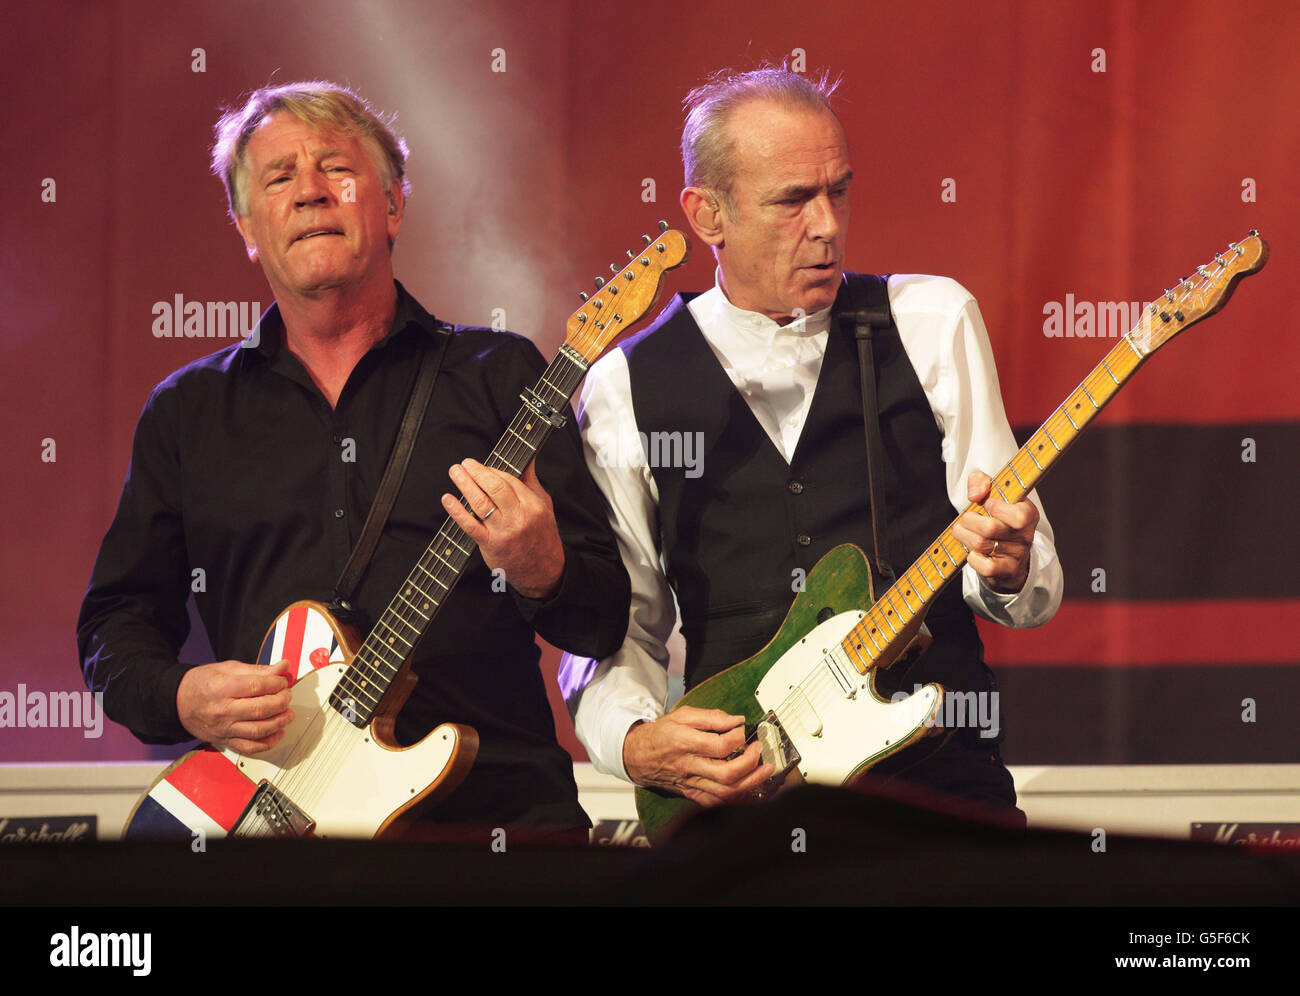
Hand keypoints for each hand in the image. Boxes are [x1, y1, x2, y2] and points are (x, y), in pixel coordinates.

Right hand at [176, 659, 295, 753]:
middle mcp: (222, 711)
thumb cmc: (202, 683)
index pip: (256, 686)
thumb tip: (282, 667)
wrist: (178, 702)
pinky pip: (249, 747)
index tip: (283, 681)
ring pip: (257, 731)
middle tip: (287, 696)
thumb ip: (257, 670)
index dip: (276, 683)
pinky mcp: (225, 741)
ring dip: (279, 723)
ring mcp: (224, 729)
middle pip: (260, 709)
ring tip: (287, 714)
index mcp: (222, 688)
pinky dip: (268, 743)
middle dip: (281, 702)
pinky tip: (277, 733)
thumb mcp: (227, 668)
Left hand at [443, 457, 564, 598]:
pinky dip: (457, 511)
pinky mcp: (490, 545)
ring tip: (455, 472)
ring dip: (465, 484)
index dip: (491, 470)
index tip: (481, 466)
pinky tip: (448, 499)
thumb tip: (527, 458)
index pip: (508, 480)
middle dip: (477, 472)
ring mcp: (503, 531)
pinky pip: (470, 525)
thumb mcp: (543, 505)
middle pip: (494, 488)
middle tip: (464, 463)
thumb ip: (531, 481)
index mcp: (532, 505)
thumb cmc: (541, 535)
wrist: (542, 570)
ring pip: (480, 503)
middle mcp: (519, 517)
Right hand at [623, 707, 773, 806]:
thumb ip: (712, 716)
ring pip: (725, 792)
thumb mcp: (683, 715)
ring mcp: (691, 784)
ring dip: (750, 783)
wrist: (637, 755)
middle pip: (726, 774)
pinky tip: (749, 787)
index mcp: (685, 743)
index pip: (720, 746)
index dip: (738, 737)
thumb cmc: (660, 734)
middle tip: (759, 751)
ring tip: (764, 771)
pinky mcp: (692, 794)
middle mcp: (689, 767)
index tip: (743, 730)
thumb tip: (737, 720)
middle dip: (750, 764)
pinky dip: (737, 796)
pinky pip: (717, 802)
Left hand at [953, 470, 1037, 594]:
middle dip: (969, 520)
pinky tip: (973, 552)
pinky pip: (986, 566)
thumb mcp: (992, 495)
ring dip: (964, 535)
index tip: (987, 503)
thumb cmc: (997, 519)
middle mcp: (1025, 534)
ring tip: (961, 531)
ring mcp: (1017, 554)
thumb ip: (981, 482)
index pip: (1019, 514)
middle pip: (990, 528)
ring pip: (982, 544)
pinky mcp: (1007, 571)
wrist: (1007, 554)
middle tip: (966, 518)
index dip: (997, 508)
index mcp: (1027, 512)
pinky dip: (973, 558)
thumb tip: (975, 494)